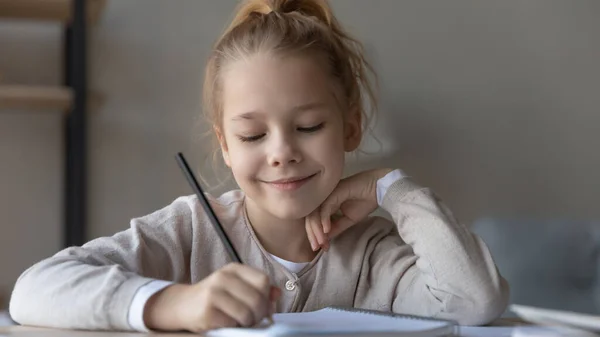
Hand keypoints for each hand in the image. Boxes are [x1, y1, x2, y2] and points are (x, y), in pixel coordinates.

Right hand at [144, 263, 280, 332]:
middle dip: (260, 314)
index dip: (266, 297)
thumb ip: (257, 289)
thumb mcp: (235, 287)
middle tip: (253, 320)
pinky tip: (227, 323)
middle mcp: (223, 277)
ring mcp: (213, 293)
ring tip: (241, 322)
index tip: (261, 306)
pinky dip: (234, 327)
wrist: (181, 305)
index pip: (263, 281)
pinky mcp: (207, 311)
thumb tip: (277, 294)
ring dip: (248, 323)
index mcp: (234, 269)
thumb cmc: (214, 297)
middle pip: (257, 299)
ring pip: (247, 313)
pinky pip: (232, 323)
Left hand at [305, 168, 392, 250]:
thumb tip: (325, 238)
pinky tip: (326, 230)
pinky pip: (325, 208)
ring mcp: (328, 194)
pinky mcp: (334, 192)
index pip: (314, 220)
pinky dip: (324, 219)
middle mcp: (324, 198)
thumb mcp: (349, 219)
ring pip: (315, 213)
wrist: (378, 189)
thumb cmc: (365, 201)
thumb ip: (336, 227)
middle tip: (317, 248)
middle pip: (311, 217)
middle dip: (313, 234)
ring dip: (317, 229)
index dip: (315, 234)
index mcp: (326, 204)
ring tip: (321, 242)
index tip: (320, 248)